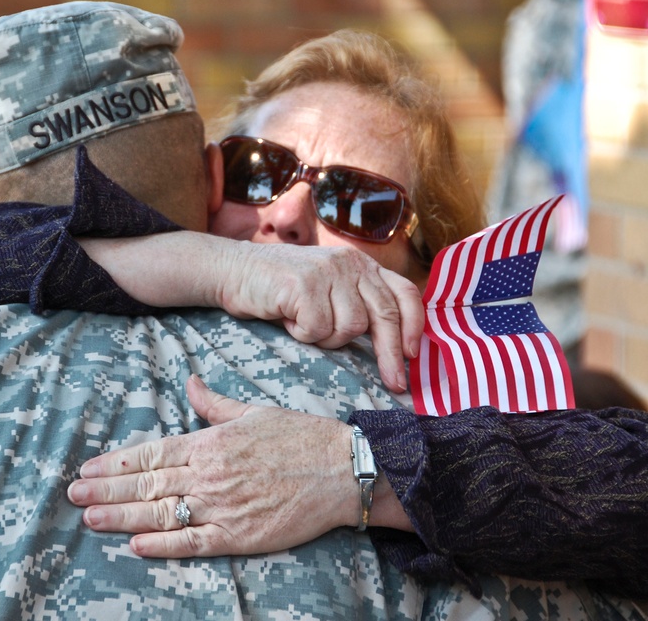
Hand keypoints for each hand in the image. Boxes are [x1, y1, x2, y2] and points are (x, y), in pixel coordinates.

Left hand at [67, 376, 410, 558]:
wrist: (343, 469)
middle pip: (146, 483)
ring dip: (121, 515)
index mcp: (210, 442)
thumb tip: (190, 382)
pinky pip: (193, 543)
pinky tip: (136, 544)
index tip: (88, 469)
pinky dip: (163, 545)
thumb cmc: (301, 437)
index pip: (151, 453)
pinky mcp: (240, 536)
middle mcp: (209, 474)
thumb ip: (214, 404)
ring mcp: (222, 506)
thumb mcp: (253, 411)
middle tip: (73, 496)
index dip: (115, 463)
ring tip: (90, 519)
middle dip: (106, 489)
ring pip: (160, 512)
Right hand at [217, 240, 421, 391]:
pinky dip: (302, 333)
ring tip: (304, 323)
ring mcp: (328, 272)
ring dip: (326, 338)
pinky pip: (317, 329)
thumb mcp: (327, 288)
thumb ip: (356, 303)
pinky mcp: (305, 284)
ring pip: (349, 328)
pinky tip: (288, 318)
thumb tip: (392, 346)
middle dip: (390, 356)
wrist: (233, 270)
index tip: (412, 357)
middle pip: (384, 316)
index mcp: (361, 265)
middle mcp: (350, 264)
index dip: (414, 327)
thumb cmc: (280, 289)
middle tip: (394, 384)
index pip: (403, 294)